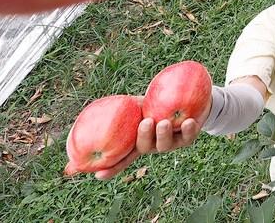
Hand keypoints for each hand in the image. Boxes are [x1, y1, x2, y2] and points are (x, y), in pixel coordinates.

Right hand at [94, 97, 210, 179]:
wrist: (186, 98)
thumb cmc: (154, 102)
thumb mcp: (134, 104)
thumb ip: (116, 109)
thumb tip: (85, 115)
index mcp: (137, 140)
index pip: (121, 157)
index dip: (111, 168)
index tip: (98, 174)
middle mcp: (152, 145)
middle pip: (144, 147)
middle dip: (144, 136)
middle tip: (145, 122)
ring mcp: (170, 144)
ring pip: (165, 145)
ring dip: (164, 134)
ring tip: (164, 122)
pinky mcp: (188, 138)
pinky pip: (188, 137)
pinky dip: (189, 130)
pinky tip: (188, 121)